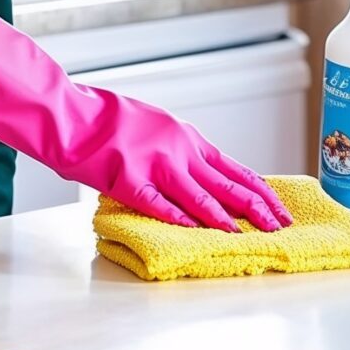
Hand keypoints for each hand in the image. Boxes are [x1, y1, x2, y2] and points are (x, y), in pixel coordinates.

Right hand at [58, 85, 286, 230]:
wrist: (70, 113)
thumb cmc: (108, 119)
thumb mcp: (155, 126)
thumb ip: (179, 149)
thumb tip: (200, 174)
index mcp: (185, 138)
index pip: (234, 168)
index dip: (260, 191)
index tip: (279, 208)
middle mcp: (177, 149)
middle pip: (227, 184)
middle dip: (257, 208)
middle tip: (279, 226)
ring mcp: (153, 164)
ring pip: (199, 197)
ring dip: (225, 219)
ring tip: (246, 236)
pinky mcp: (127, 178)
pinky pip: (158, 204)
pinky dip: (179, 219)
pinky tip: (196, 232)